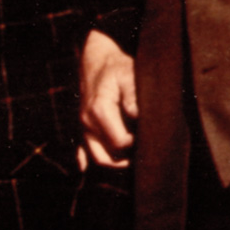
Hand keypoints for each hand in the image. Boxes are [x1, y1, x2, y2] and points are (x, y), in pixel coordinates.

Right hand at [79, 29, 136, 168]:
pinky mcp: (83, 127)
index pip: (121, 143)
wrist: (98, 60)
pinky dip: (84, 160)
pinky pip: (81, 150)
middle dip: (129, 155)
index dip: (138, 143)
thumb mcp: (128, 74)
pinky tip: (85, 168)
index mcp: (99, 111)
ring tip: (133, 157)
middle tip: (145, 147)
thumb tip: (137, 116)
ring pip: (97, 157)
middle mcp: (87, 122)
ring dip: (115, 161)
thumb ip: (132, 95)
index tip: (149, 134)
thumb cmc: (117, 67)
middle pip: (110, 155)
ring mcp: (83, 126)